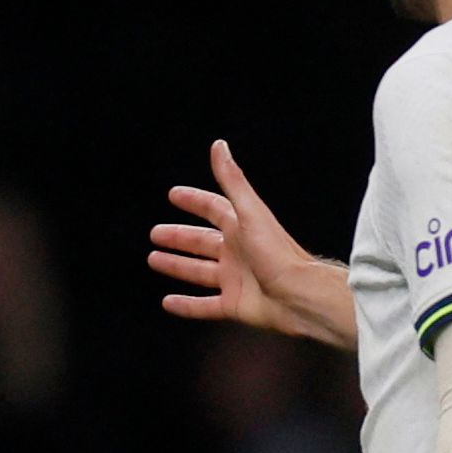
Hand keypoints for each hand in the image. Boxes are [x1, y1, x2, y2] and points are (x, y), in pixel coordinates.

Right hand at [148, 140, 342, 341]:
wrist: (297, 295)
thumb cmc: (277, 253)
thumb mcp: (250, 212)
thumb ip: (232, 181)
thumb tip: (219, 147)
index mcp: (242, 228)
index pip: (214, 209)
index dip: (194, 201)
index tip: (174, 195)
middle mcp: (237, 252)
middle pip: (201, 242)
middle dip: (179, 237)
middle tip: (156, 233)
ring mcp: (235, 279)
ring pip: (199, 272)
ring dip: (177, 266)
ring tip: (154, 259)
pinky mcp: (234, 305)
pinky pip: (204, 305)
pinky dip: (186, 305)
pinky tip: (168, 303)